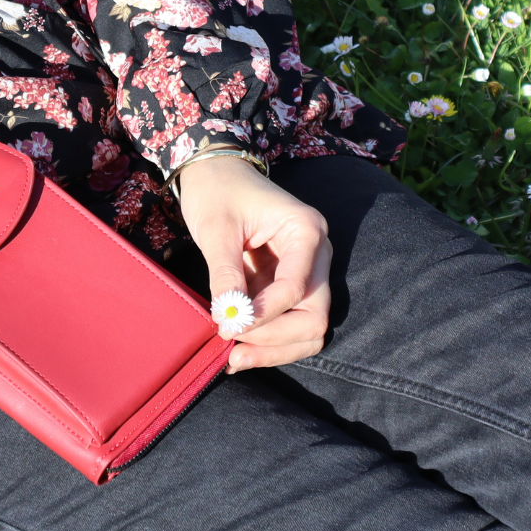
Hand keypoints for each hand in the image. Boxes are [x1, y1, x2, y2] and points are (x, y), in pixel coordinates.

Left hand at [178, 151, 331, 371]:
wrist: (214, 172)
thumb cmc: (216, 191)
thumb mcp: (215, 229)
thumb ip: (225, 273)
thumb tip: (229, 318)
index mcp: (305, 230)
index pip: (296, 288)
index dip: (264, 314)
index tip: (227, 325)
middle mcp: (316, 253)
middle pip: (314, 315)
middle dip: (275, 338)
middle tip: (233, 350)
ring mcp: (306, 270)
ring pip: (308, 326)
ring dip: (275, 348)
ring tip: (234, 358)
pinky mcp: (287, 283)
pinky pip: (288, 321)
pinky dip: (267, 340)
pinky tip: (237, 350)